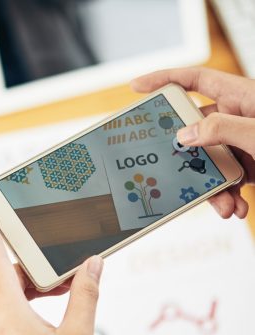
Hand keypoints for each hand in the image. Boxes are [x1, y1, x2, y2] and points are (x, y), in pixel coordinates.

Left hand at [0, 206, 101, 334]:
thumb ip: (85, 295)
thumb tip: (92, 263)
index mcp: (7, 314)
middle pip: (7, 285)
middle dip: (35, 277)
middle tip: (67, 280)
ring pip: (5, 306)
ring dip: (30, 300)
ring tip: (61, 309)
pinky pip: (1, 327)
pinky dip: (21, 319)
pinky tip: (44, 334)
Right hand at [131, 67, 254, 218]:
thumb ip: (221, 130)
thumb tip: (184, 135)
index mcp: (241, 96)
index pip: (195, 80)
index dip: (164, 79)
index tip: (138, 87)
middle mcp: (237, 118)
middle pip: (195, 133)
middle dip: (187, 161)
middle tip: (173, 173)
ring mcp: (242, 143)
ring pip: (208, 164)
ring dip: (212, 190)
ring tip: (224, 207)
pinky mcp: (249, 166)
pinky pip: (226, 181)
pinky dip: (229, 198)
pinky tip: (238, 209)